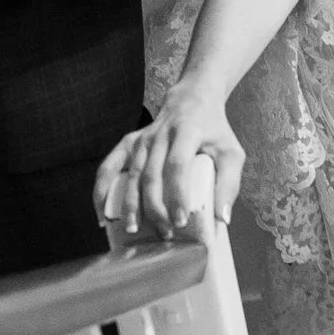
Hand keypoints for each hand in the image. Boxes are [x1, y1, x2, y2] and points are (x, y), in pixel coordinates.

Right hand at [92, 83, 243, 238]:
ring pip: (131, 175)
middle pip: (151, 175)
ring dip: (130, 205)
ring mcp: (140, 139)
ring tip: (133, 230)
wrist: (192, 101)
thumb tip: (222, 219)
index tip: (181, 221)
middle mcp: (159, 134)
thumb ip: (230, 183)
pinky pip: (109, 168)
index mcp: (187, 132)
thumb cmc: (214, 132)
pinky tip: (103, 215)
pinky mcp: (128, 143)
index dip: (177, 194)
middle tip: (164, 233)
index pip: (177, 165)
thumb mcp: (231, 152)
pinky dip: (102, 191)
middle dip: (155, 207)